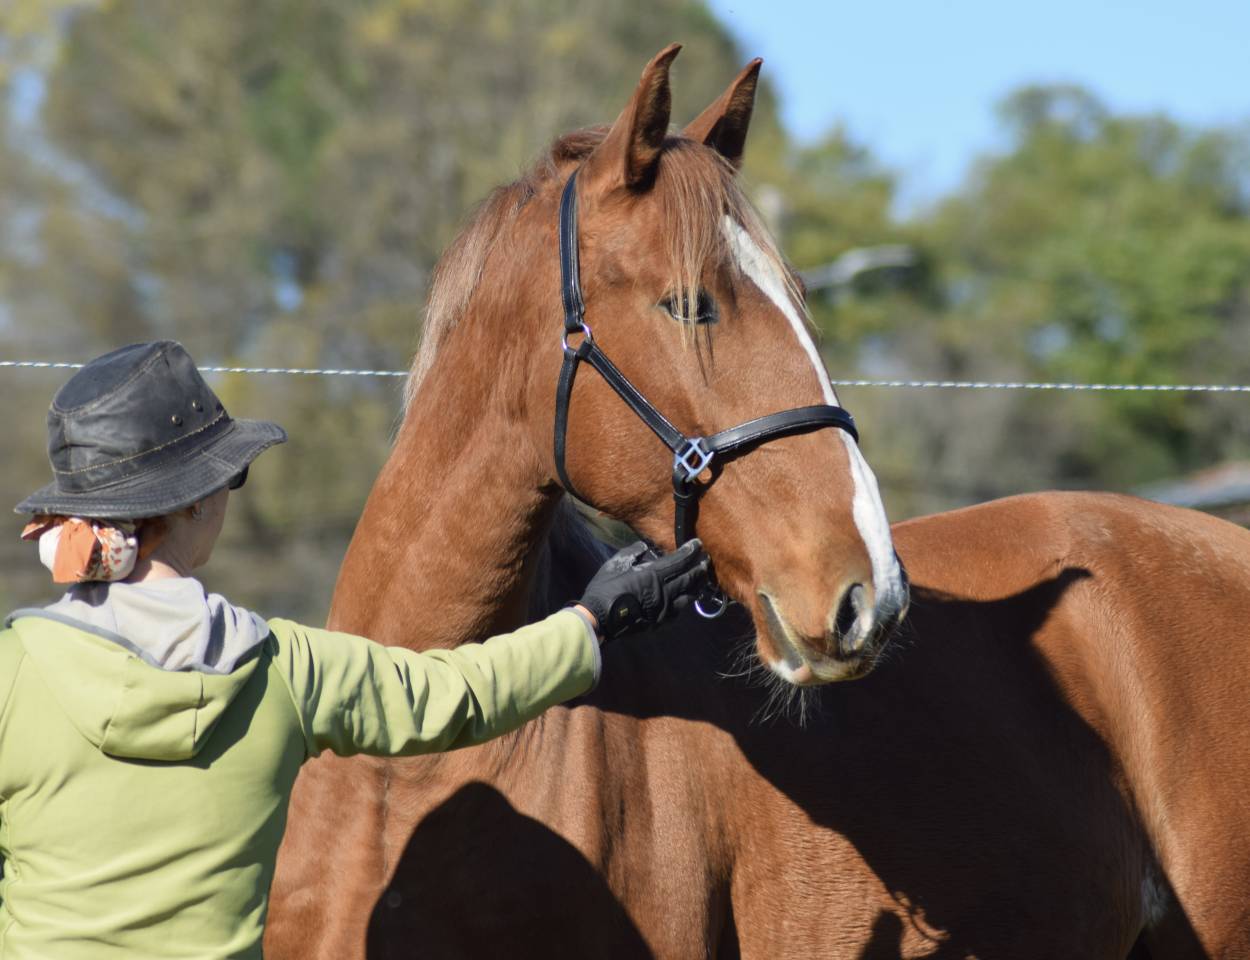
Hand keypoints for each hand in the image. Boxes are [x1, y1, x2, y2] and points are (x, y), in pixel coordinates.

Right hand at [577, 539, 709, 640]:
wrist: (600, 620)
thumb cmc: (605, 589)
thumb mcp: (615, 564)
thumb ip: (632, 553)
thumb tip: (645, 548)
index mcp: (652, 575)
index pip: (678, 561)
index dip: (690, 552)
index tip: (698, 544)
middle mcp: (663, 592)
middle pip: (688, 578)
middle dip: (699, 567)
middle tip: (706, 559)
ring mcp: (663, 609)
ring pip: (688, 595)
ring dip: (698, 584)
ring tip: (703, 577)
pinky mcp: (660, 622)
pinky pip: (679, 610)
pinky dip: (687, 600)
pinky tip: (688, 596)